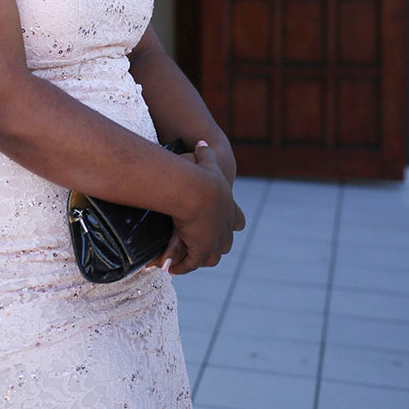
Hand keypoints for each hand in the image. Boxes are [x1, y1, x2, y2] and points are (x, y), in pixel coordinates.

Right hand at [159, 141, 243, 274]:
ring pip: (211, 257)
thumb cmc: (198, 173)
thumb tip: (203, 141)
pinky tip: (171, 267)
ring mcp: (214, 240)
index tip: (228, 227)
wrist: (198, 189)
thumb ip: (205, 154)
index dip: (232, 224)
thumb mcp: (205, 160)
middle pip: (225, 244)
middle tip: (201, 249)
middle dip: (214, 247)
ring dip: (198, 259)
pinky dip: (181, 266)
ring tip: (184, 261)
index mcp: (228, 207)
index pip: (237, 221)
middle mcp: (225, 227)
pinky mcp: (201, 248)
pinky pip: (191, 263)